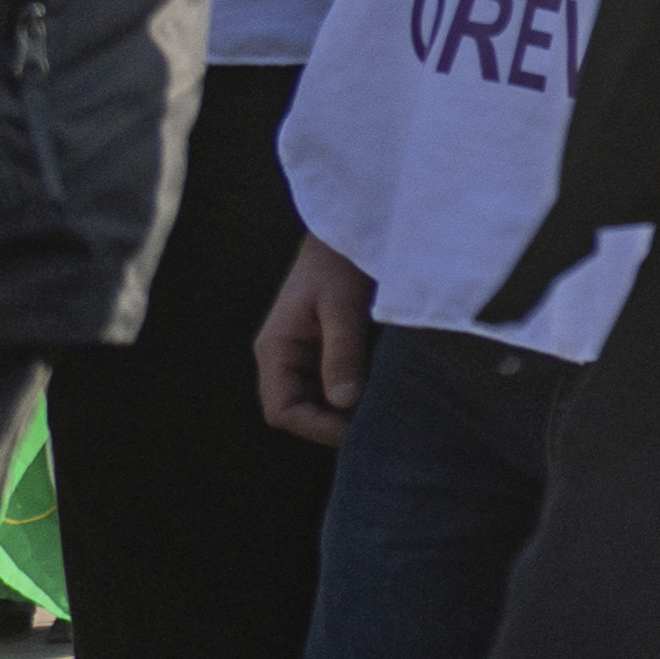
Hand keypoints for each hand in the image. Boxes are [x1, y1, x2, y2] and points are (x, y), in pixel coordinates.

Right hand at [254, 233, 377, 448]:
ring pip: (319, 400)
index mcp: (275, 349)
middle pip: (299, 410)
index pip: (282, 410)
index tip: (357, 431)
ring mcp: (305, 354)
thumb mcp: (343, 305)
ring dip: (346, 410)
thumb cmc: (341, 260)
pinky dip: (356, 392)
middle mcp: (285, 357)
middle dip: (333, 423)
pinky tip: (383, 392)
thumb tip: (345, 402)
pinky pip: (335, 382)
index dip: (316, 427)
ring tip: (383, 412)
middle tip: (377, 426)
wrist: (355, 227)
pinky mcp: (328, 347)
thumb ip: (342, 352)